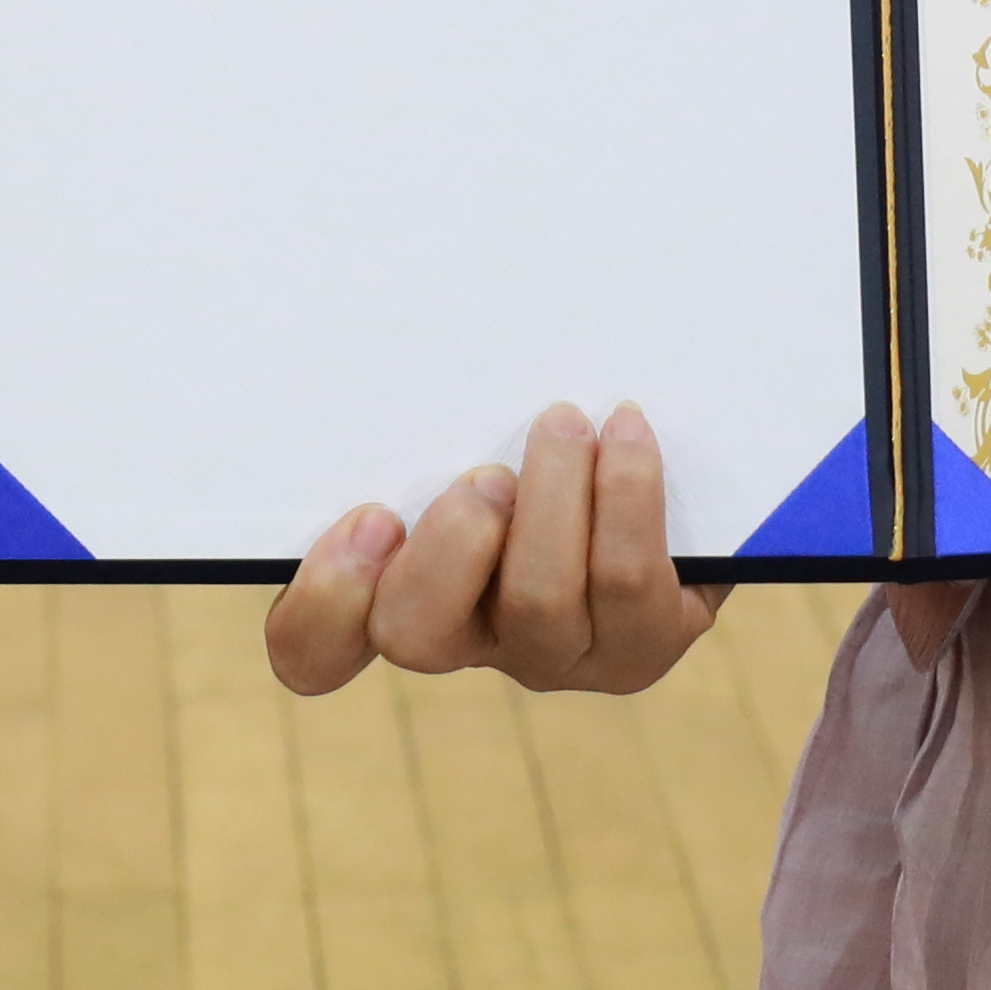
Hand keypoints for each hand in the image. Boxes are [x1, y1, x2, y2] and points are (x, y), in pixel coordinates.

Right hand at [263, 402, 722, 698]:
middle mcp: (467, 640)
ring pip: (537, 603)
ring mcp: (552, 654)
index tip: (370, 515)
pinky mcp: (637, 647)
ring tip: (565, 423)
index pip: (317, 649)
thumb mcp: (469, 421)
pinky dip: (626, 492)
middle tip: (487, 477)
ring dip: (552, 498)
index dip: (326, 602)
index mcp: (395, 591)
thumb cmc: (539, 433)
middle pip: (417, 637)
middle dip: (448, 549)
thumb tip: (405, 335)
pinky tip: (626, 430)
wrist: (674, 481)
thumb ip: (429, 413)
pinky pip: (625, 580)